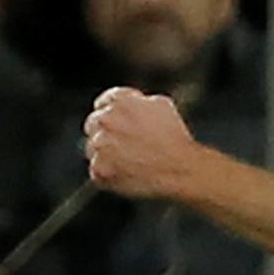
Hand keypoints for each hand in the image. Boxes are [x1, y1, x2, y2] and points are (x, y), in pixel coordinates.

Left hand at [83, 87, 201, 198]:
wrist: (180, 169)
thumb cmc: (175, 139)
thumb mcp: (163, 105)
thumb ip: (140, 101)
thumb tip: (134, 104)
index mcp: (119, 102)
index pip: (104, 102)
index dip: (113, 112)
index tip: (120, 121)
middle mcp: (104, 121)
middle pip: (94, 124)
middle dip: (108, 132)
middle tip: (127, 143)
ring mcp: (99, 147)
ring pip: (93, 148)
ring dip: (106, 152)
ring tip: (130, 160)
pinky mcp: (100, 171)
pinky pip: (98, 172)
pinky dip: (109, 173)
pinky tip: (128, 173)